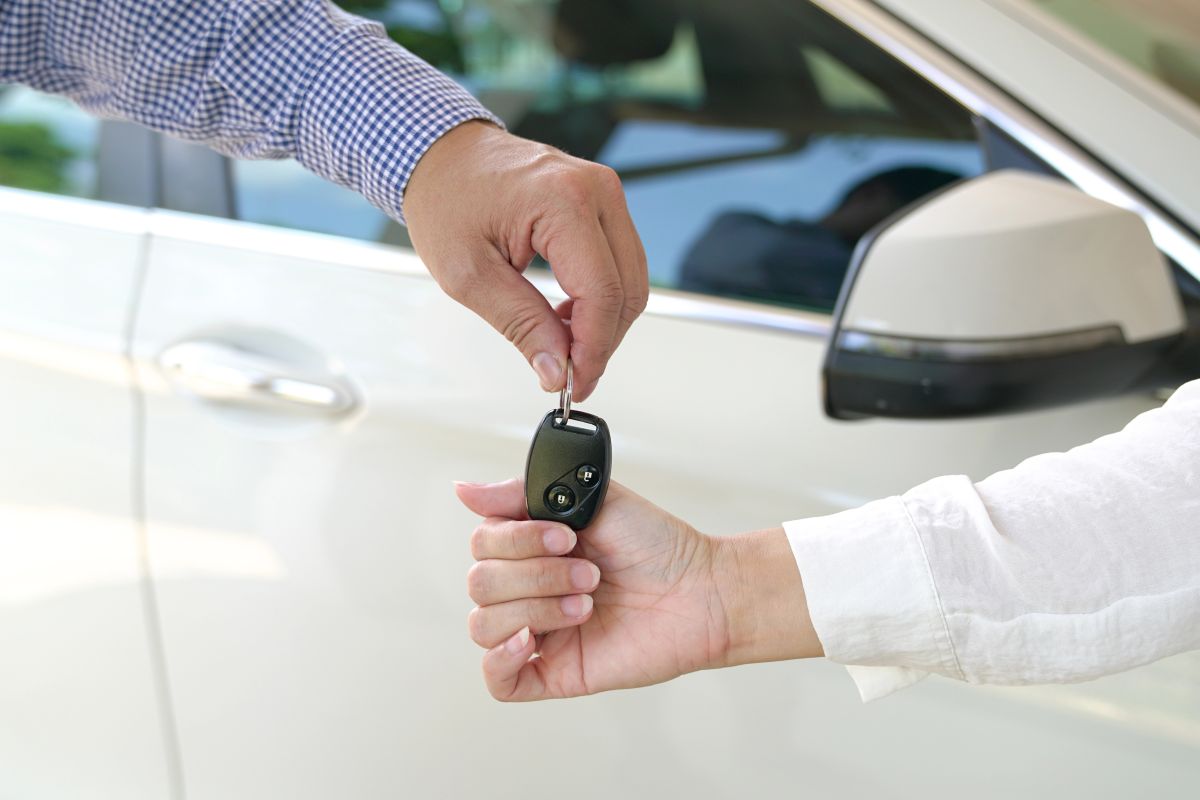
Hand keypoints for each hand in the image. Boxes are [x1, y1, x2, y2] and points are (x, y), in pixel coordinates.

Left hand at [404, 122, 647, 401]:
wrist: (441, 154)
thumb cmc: (446, 198)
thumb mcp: (469, 274)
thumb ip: (520, 324)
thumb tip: (556, 369)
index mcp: (563, 200)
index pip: (602, 293)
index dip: (593, 349)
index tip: (574, 384)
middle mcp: (596, 190)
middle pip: (627, 290)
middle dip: (602, 342)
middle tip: (567, 375)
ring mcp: (604, 192)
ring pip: (631, 280)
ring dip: (604, 323)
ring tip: (562, 346)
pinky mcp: (601, 202)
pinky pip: (620, 262)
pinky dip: (602, 298)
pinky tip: (568, 316)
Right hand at [455, 479, 821, 700]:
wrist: (702, 591)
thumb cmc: (657, 545)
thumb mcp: (591, 498)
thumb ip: (522, 493)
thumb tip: (464, 490)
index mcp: (530, 546)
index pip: (482, 543)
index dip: (517, 540)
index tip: (565, 535)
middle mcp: (528, 586)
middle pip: (479, 583)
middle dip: (536, 574)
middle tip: (590, 571)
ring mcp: (538, 630)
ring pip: (484, 626)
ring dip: (537, 608)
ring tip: (588, 603)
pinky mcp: (552, 671)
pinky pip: (497, 679)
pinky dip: (503, 657)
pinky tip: (535, 639)